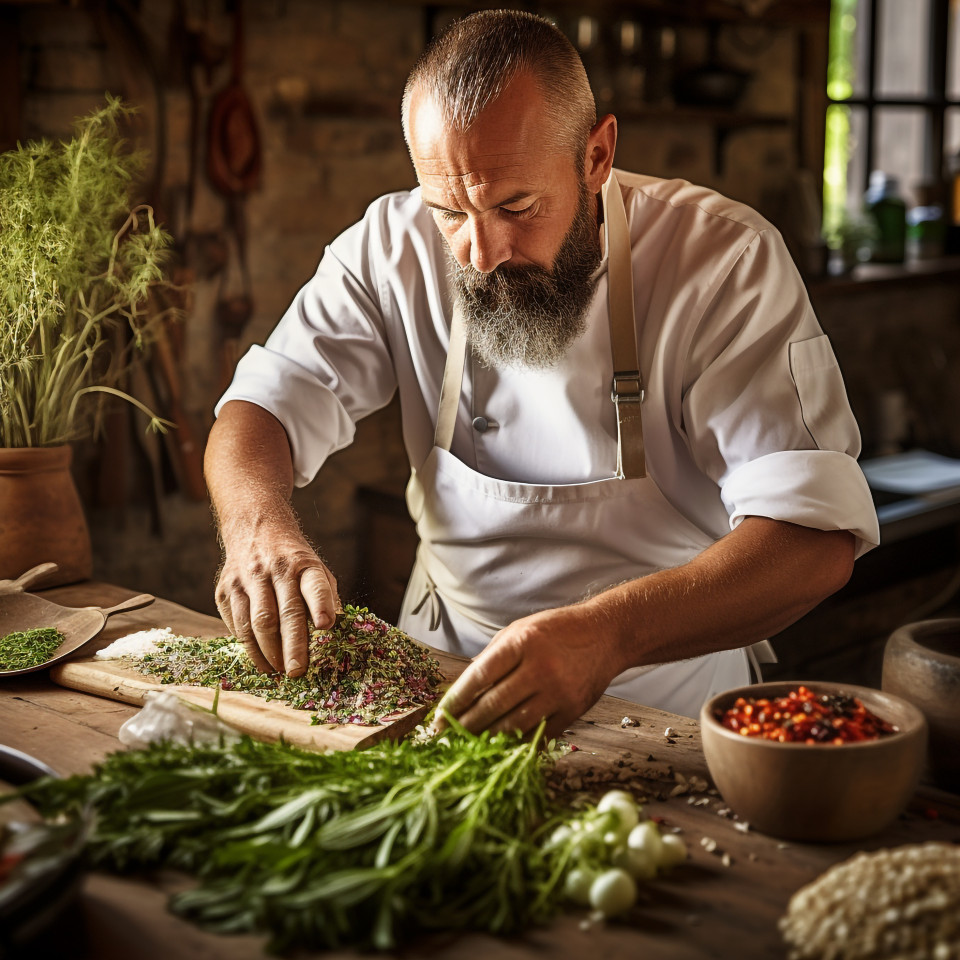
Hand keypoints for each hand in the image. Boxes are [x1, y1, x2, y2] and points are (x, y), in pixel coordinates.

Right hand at [215, 520, 339, 678]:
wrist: (255, 530)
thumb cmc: (293, 562)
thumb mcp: (316, 570)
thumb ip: (326, 598)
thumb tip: (338, 633)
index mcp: (304, 564)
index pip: (315, 585)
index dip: (321, 605)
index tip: (327, 626)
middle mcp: (275, 569)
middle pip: (284, 612)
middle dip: (292, 646)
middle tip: (297, 672)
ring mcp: (247, 579)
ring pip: (255, 623)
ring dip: (267, 653)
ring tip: (278, 671)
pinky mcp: (225, 590)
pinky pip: (236, 624)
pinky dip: (249, 647)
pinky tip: (261, 659)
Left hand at [433, 603, 622, 740]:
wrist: (606, 634)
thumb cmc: (557, 630)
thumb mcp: (520, 630)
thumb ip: (492, 657)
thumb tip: (463, 690)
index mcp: (522, 642)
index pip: (479, 676)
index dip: (456, 700)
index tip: (439, 717)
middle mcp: (540, 667)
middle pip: (493, 705)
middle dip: (465, 725)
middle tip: (445, 739)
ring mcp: (559, 692)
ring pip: (514, 725)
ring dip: (486, 739)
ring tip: (467, 747)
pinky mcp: (573, 710)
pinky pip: (539, 735)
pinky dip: (516, 744)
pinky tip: (499, 749)